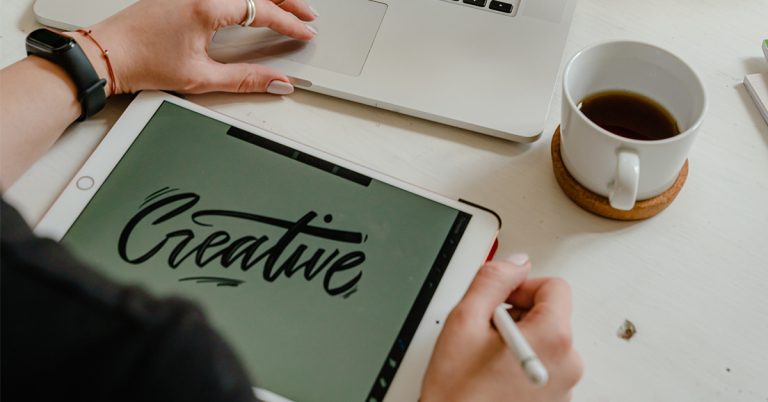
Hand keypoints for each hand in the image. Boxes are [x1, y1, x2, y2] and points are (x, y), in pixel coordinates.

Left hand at [71, 0, 316, 95]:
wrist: (106, 54)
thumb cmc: (142, 62)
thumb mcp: (201, 77)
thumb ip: (245, 79)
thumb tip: (275, 81)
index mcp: (206, 6)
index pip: (262, 10)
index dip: (289, 24)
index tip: (305, 33)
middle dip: (288, 2)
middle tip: (307, 17)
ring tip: (289, 7)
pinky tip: (254, 2)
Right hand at [421, 255, 581, 401]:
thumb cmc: (458, 393)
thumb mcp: (464, 321)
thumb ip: (492, 281)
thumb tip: (513, 264)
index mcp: (553, 338)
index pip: (555, 287)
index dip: (521, 286)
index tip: (499, 299)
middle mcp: (568, 363)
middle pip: (551, 314)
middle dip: (517, 314)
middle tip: (484, 331)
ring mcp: (564, 387)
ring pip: (545, 340)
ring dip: (517, 339)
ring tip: (485, 357)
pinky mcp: (554, 401)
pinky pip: (544, 366)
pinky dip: (521, 361)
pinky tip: (493, 374)